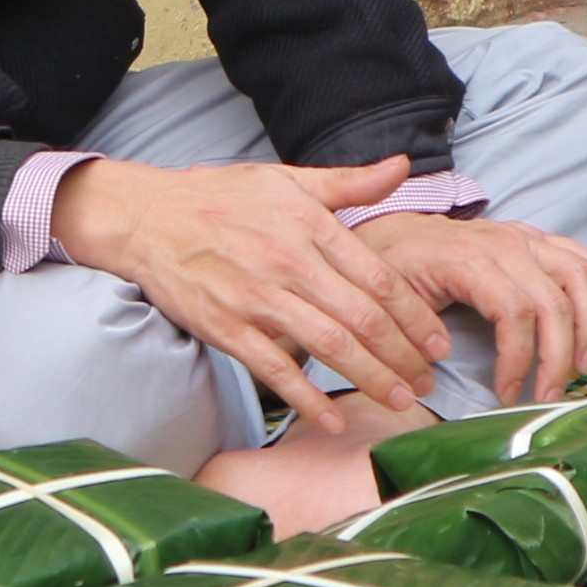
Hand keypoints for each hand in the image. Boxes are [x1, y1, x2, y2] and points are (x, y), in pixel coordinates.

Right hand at [49, 156, 450, 427]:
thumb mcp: (286, 179)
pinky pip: (274, 368)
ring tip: (399, 400)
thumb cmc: (219, 198)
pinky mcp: (226, 326)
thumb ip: (348, 182)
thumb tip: (401, 167)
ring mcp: (256, 297)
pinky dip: (306, 397)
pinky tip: (331, 419)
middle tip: (428, 382)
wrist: (147, 217)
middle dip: (404, 356)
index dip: (416, 316)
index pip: (379, 278)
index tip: (439, 342)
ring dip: (371, 378)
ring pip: (329, 344)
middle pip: (363, 317)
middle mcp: (288, 261)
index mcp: (309, 225)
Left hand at [355, 211, 586, 403]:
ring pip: (579, 276)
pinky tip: (584, 330)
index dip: (518, 360)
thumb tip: (440, 368)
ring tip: (579, 368)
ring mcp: (522, 236)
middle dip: (557, 358)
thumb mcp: (393, 303)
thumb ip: (416, 333)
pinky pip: (580, 260)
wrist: (389, 233)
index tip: (506, 394)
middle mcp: (503, 242)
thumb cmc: (391, 272)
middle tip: (548, 397)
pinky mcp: (534, 238)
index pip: (515, 312)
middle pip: (553, 302)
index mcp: (467, 258)